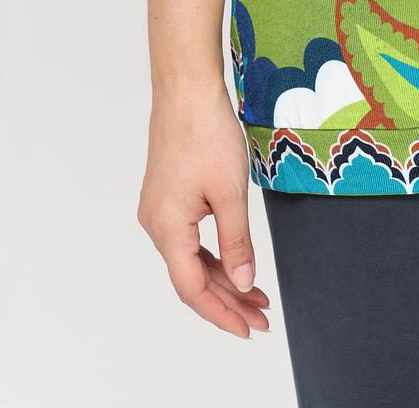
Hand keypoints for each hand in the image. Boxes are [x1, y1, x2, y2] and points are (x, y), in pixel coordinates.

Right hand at [137, 80, 269, 338]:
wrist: (186, 90)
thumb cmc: (206, 134)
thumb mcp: (231, 193)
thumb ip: (237, 242)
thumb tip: (243, 282)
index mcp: (167, 227)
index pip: (193, 289)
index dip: (222, 314)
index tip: (250, 329)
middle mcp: (155, 223)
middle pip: (191, 277)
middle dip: (228, 300)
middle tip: (263, 316)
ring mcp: (158, 208)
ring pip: (190, 258)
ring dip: (222, 278)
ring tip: (256, 295)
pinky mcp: (166, 195)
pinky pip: (187, 238)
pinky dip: (212, 254)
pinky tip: (234, 261)